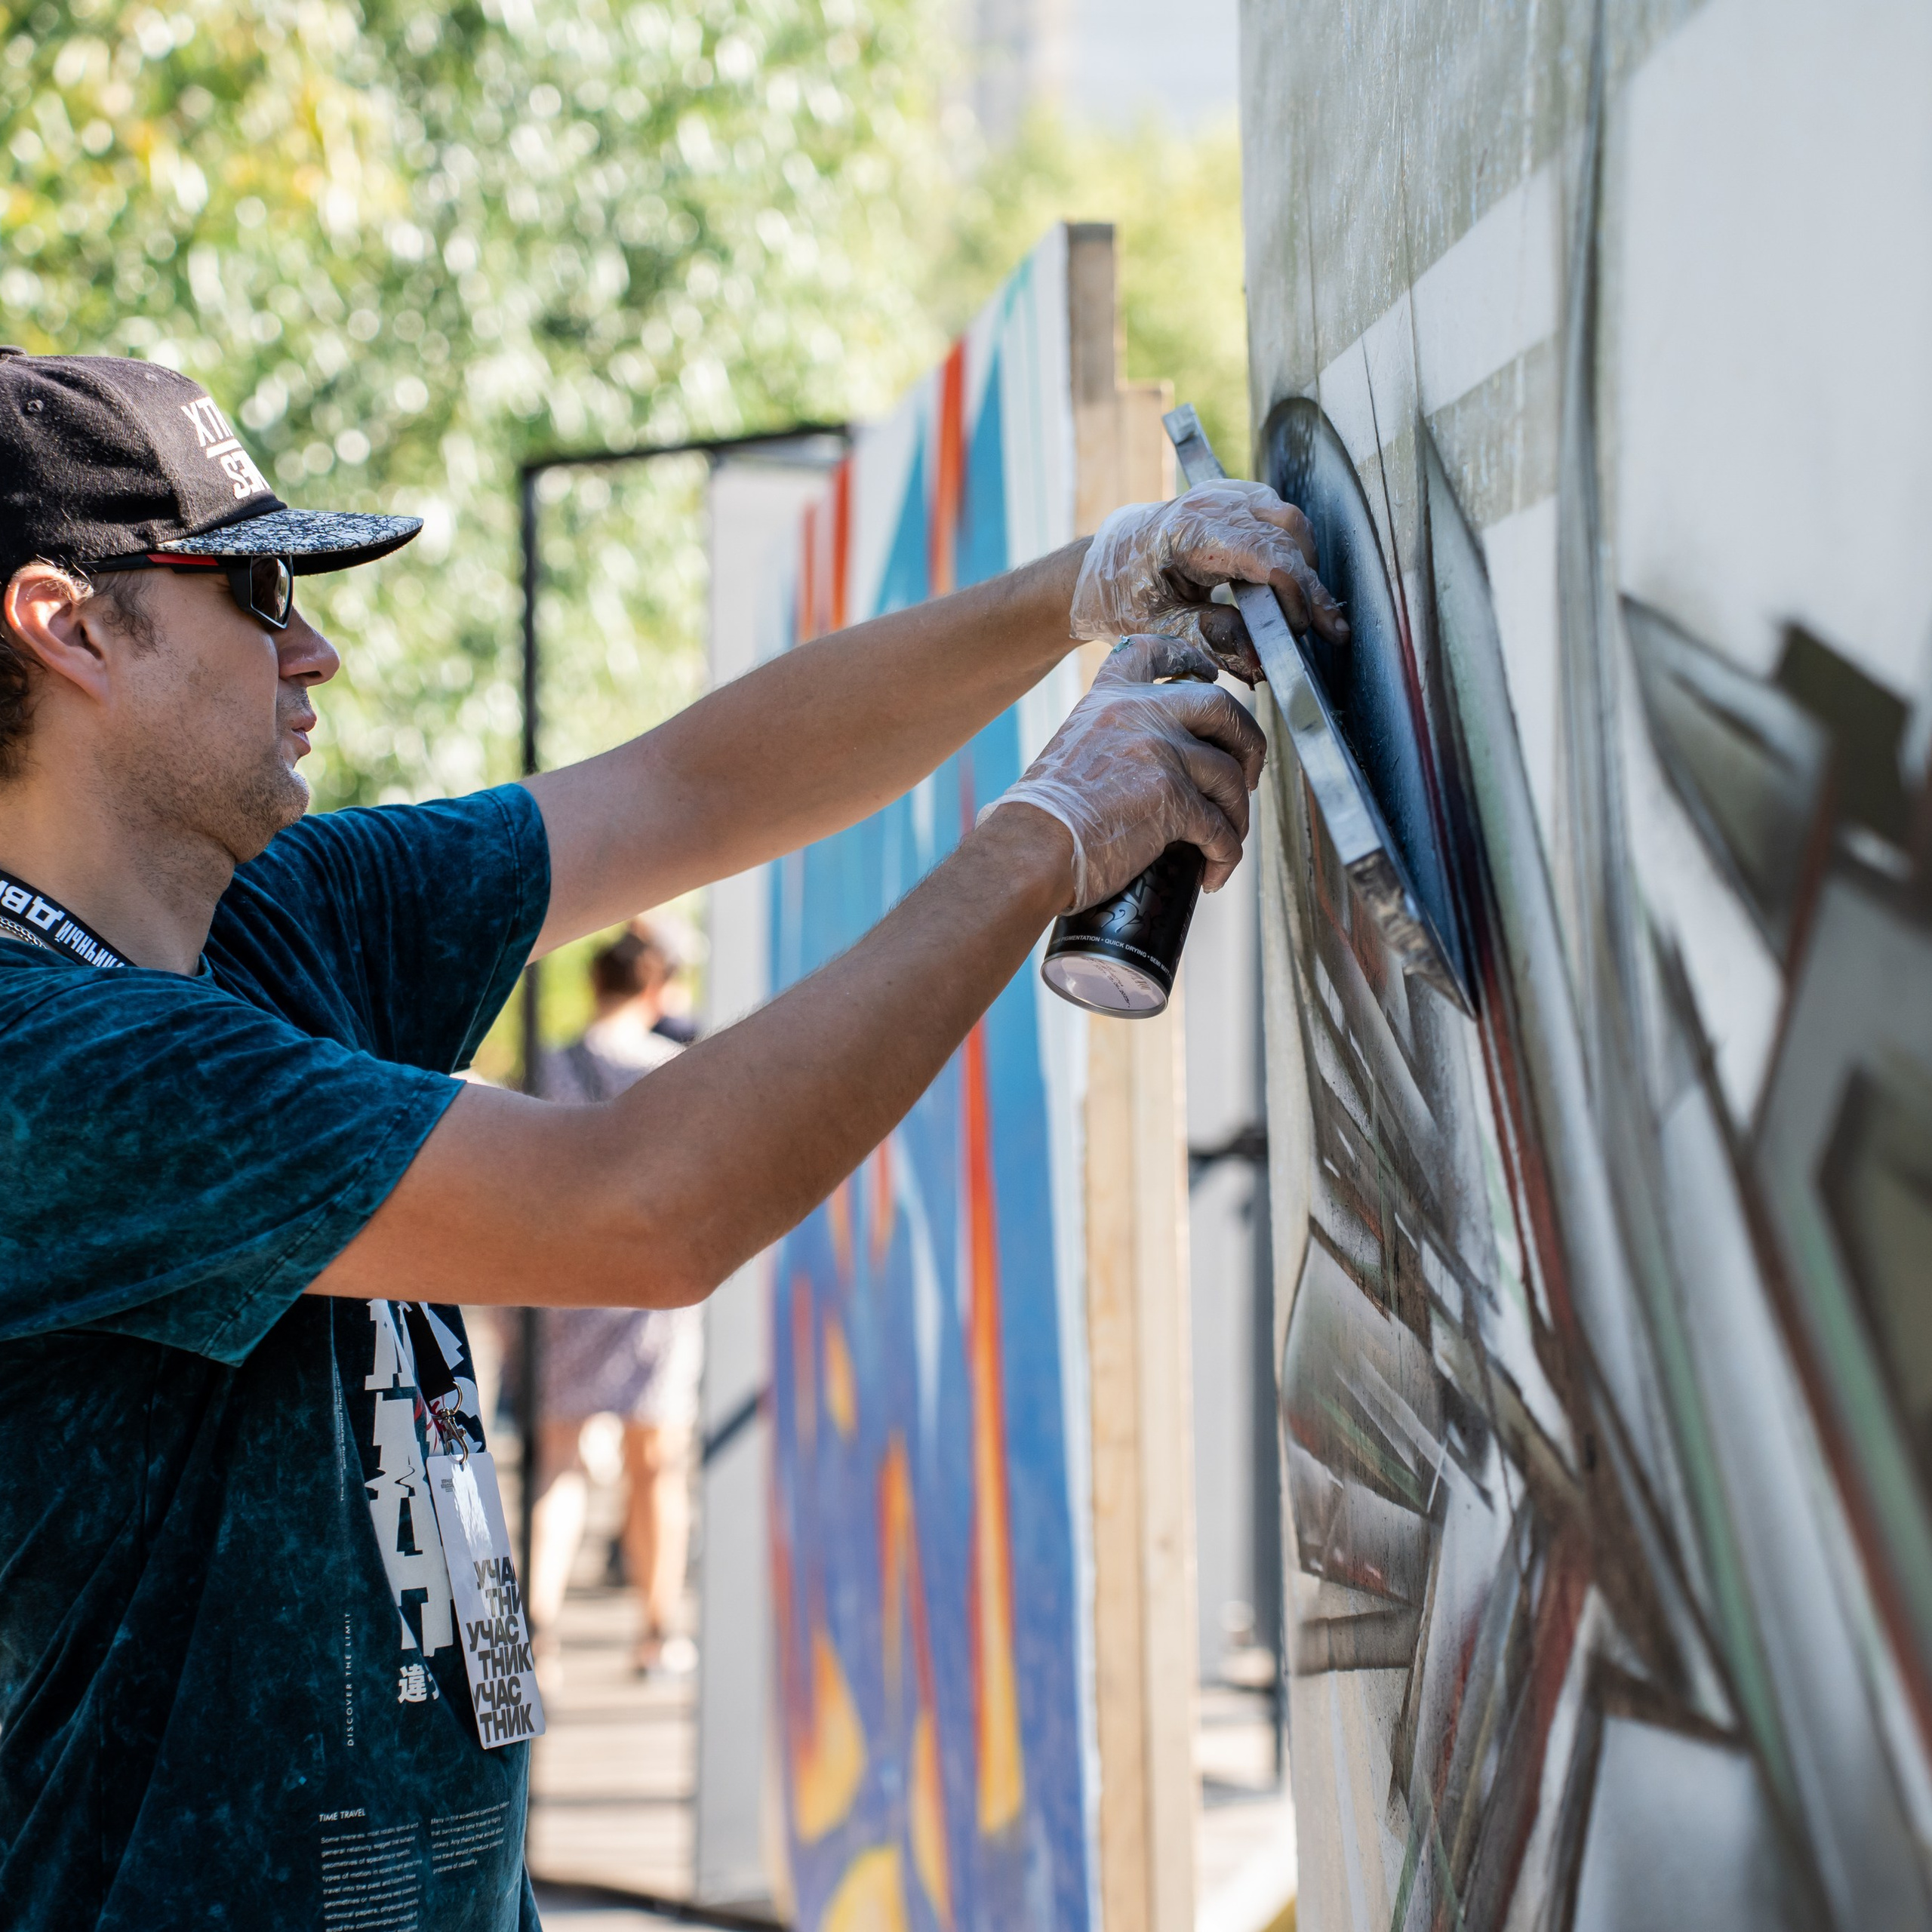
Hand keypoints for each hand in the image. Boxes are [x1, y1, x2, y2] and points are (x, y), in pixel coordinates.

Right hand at [979, 634, 1266, 910]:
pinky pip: (1220, 828)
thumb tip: (1143, 772)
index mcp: (1109, 700)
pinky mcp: (1173, 798)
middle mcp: (1140, 714)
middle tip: (1247, 775)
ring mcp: (1160, 752)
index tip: (1206, 673)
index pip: (1152, 653)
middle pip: (1221, 708)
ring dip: (1236, 813)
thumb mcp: (1070, 753)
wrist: (1030, 849)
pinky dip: (1226, 854)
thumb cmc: (1039, 819)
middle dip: (1248, 742)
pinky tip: (1213, 872)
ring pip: (1229, 776)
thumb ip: (1111, 744)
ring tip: (1224, 841)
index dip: (1188, 658)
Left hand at [1068, 480, 1348, 679]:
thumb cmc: (1124, 595)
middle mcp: (1213, 503)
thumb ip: (1210, 641)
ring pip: (1291, 522)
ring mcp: (1226, 495)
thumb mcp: (1158, 628)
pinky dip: (1292, 551)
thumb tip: (1260, 661)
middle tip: (1325, 632)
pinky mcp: (1234, 499)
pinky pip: (1279, 518)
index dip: (1295, 594)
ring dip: (1304, 566)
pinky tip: (1289, 588)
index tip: (1303, 631)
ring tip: (1306, 613)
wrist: (1101, 565)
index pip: (1266, 554)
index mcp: (1190, 531)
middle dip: (1311, 586)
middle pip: (1288, 533)